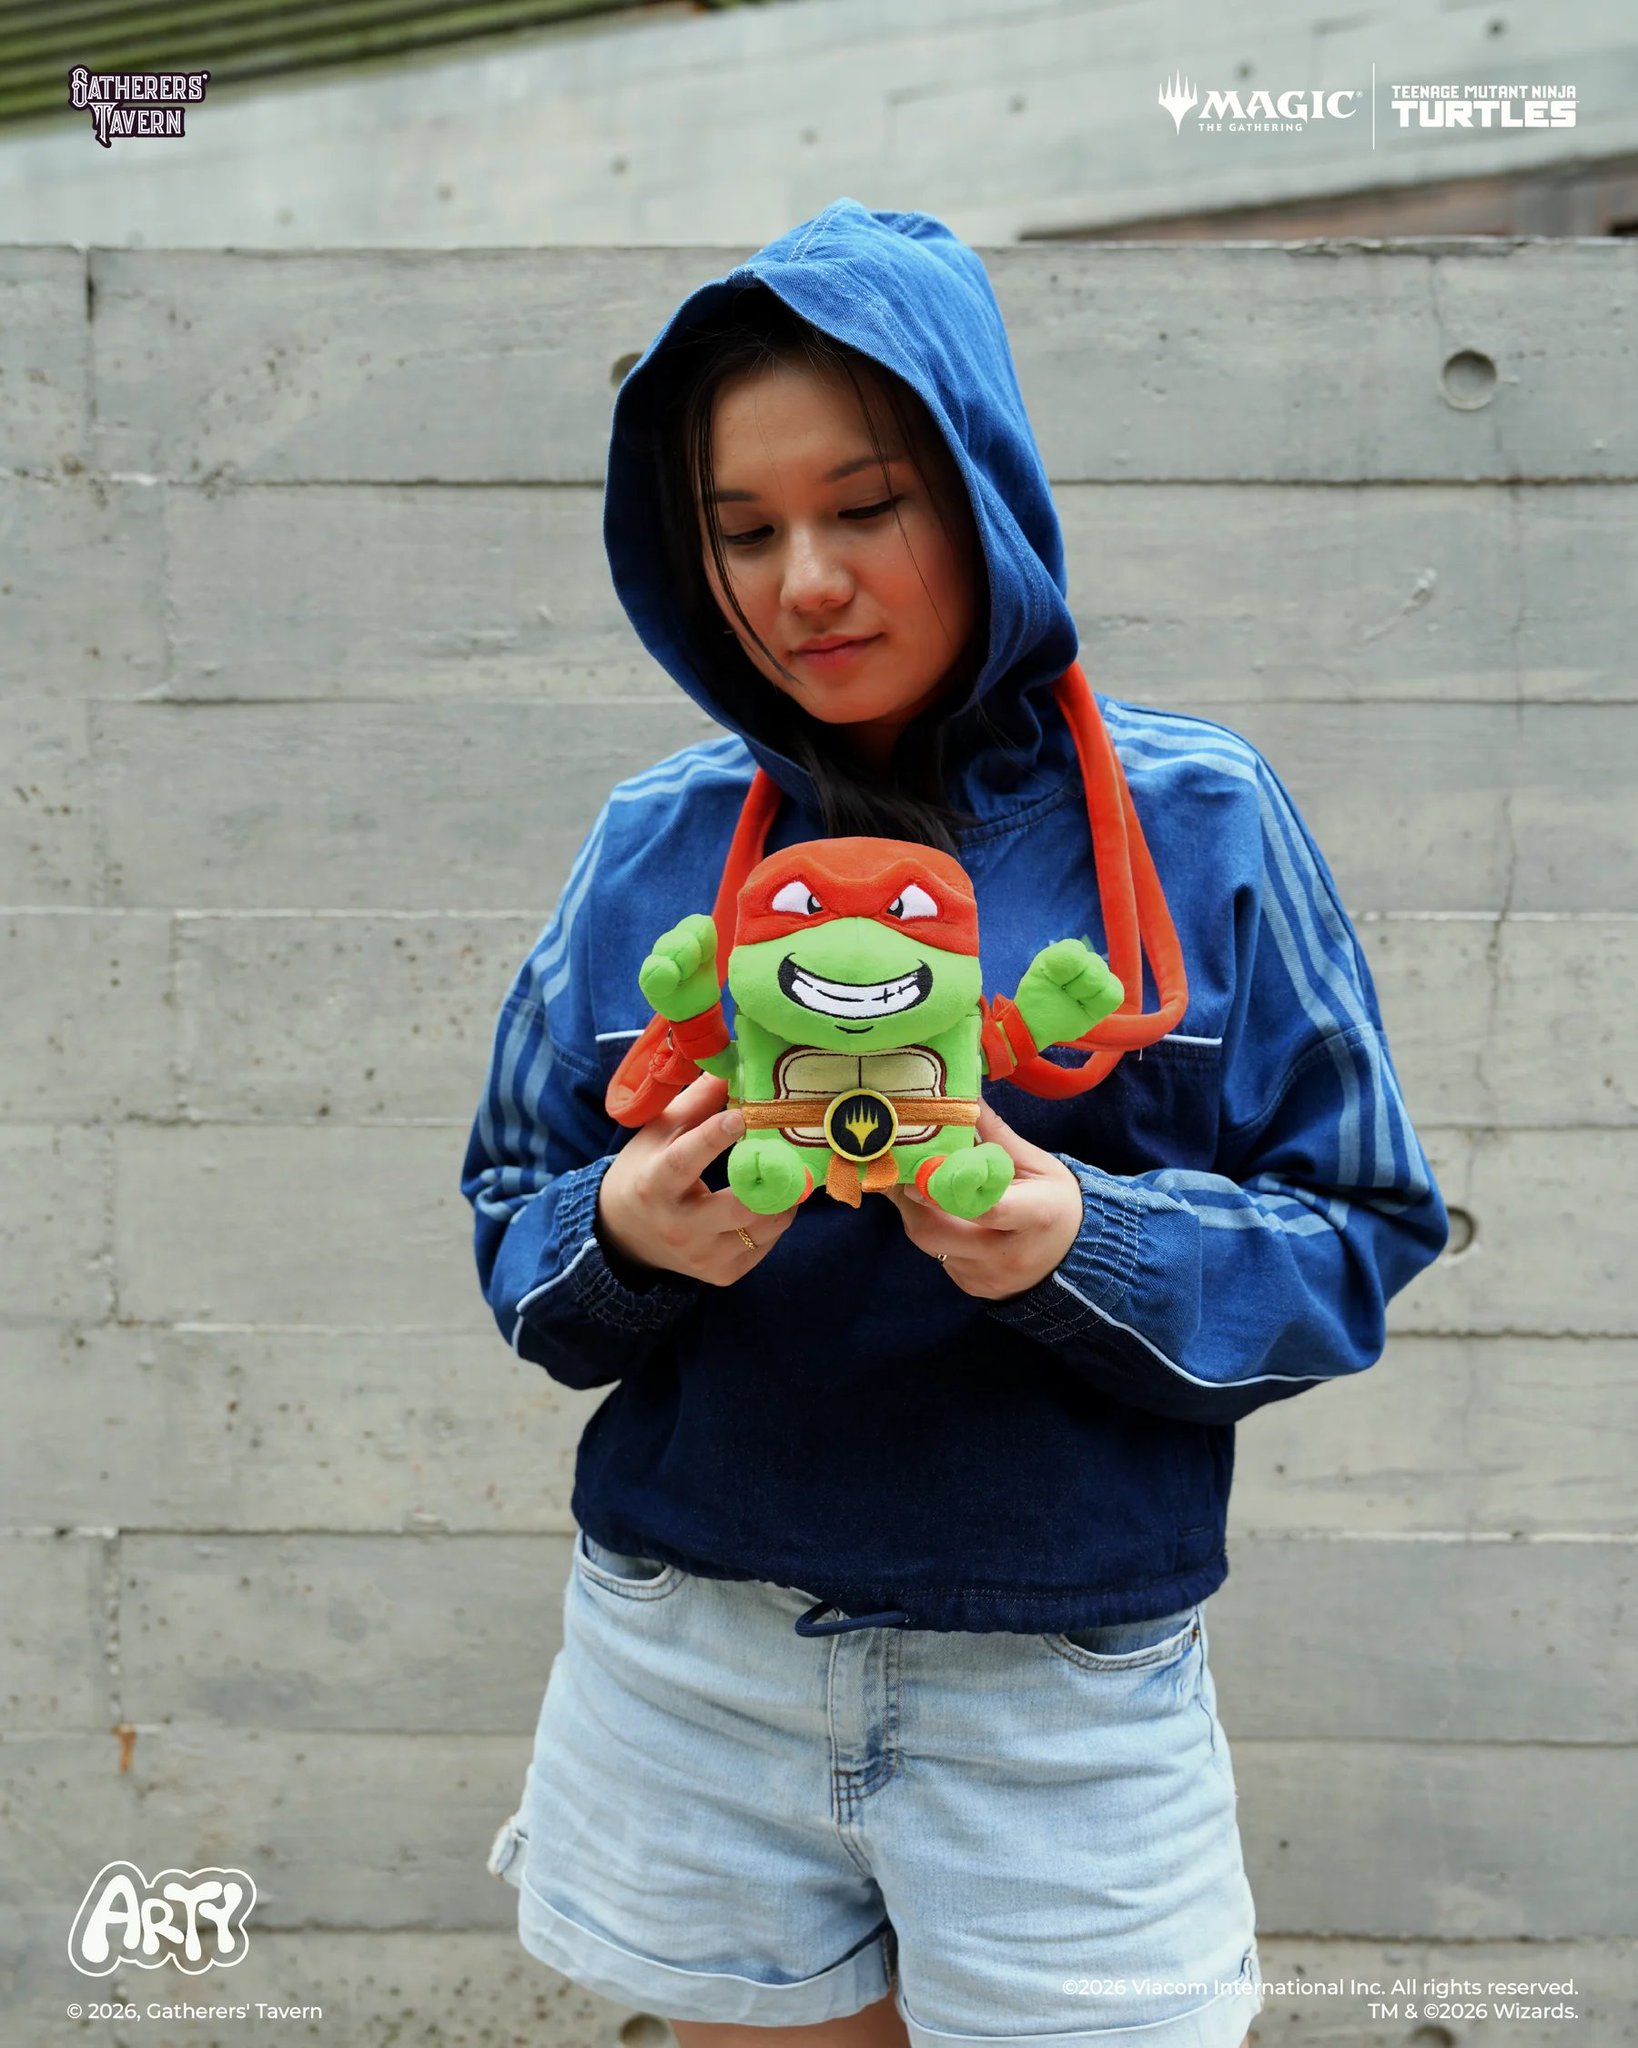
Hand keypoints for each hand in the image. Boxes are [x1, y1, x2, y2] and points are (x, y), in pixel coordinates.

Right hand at [596, 1069, 800, 1286]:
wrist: (625, 1235)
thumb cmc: (646, 1171)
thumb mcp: (659, 1132)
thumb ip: (697, 1101)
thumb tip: (732, 1065)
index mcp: (655, 1183)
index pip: (685, 1160)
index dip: (713, 1138)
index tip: (742, 1115)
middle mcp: (678, 1225)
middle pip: (737, 1207)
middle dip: (772, 1180)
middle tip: (792, 1155)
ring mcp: (702, 1257)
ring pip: (762, 1229)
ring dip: (783, 1199)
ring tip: (788, 1174)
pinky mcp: (721, 1275)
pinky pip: (764, 1247)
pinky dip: (775, 1221)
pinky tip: (773, 1200)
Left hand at [882, 1099, 1084, 1299]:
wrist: (1073, 1258)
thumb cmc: (1056, 1203)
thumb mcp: (1038, 1164)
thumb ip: (997, 1136)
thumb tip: (967, 1097)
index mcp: (1034, 1216)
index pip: (986, 1208)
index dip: (945, 1188)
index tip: (920, 1169)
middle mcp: (1007, 1254)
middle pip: (938, 1232)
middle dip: (911, 1198)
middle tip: (899, 1170)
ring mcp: (986, 1276)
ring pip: (931, 1244)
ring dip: (917, 1211)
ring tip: (916, 1184)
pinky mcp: (971, 1287)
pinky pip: (938, 1256)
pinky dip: (932, 1231)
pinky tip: (940, 1213)